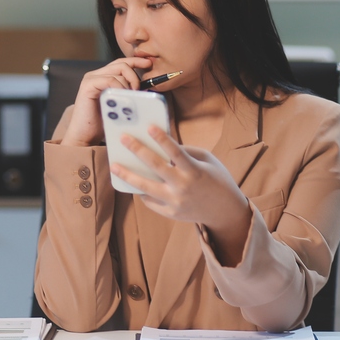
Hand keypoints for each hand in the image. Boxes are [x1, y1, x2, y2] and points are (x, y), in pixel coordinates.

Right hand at [59, 57, 152, 146]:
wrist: (85, 137)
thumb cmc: (103, 123)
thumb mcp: (120, 104)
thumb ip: (127, 93)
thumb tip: (146, 87)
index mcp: (103, 77)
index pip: (122, 63)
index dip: (136, 62)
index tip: (148, 64)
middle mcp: (96, 75)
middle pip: (122, 64)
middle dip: (135, 75)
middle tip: (139, 90)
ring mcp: (91, 79)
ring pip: (118, 71)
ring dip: (129, 84)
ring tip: (130, 99)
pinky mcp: (88, 85)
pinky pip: (110, 80)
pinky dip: (120, 88)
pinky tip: (122, 99)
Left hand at [111, 125, 252, 266]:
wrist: (224, 211)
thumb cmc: (216, 179)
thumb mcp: (207, 160)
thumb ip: (186, 151)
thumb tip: (163, 144)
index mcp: (194, 171)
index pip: (175, 152)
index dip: (162, 139)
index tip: (149, 127)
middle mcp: (183, 187)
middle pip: (155, 167)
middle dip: (138, 150)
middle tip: (123, 139)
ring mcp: (175, 202)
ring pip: (145, 188)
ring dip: (128, 175)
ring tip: (114, 166)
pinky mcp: (170, 213)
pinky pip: (150, 201)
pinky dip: (141, 191)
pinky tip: (133, 182)